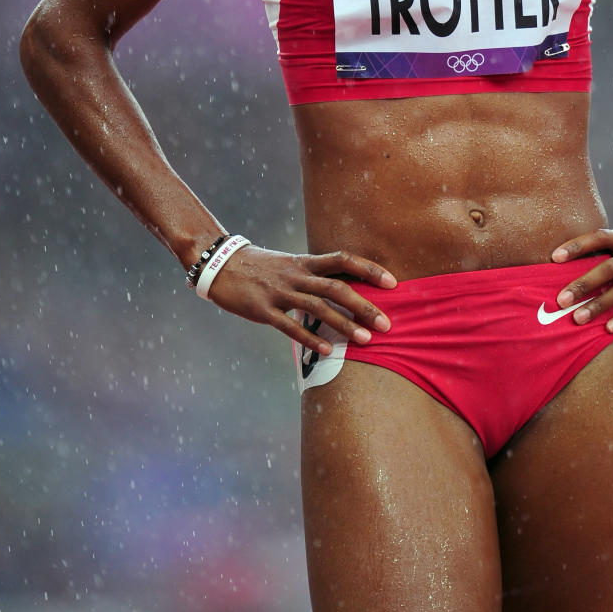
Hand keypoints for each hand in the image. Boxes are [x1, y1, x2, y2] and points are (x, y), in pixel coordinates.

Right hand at [205, 246, 395, 355]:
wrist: (219, 264)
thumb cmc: (260, 267)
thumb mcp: (290, 264)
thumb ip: (313, 276)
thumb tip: (344, 289)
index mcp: (305, 262)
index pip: (343, 260)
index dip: (369, 269)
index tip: (393, 283)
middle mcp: (296, 275)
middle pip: (337, 288)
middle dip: (364, 306)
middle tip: (386, 324)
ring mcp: (280, 292)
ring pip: (318, 308)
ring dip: (344, 325)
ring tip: (365, 340)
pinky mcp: (262, 309)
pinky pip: (289, 325)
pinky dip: (309, 339)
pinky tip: (327, 351)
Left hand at [551, 226, 612, 332]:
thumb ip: (606, 252)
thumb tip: (566, 268)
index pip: (599, 237)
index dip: (577, 246)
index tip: (554, 258)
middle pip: (608, 267)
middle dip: (583, 284)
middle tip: (560, 299)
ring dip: (599, 304)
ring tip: (578, 318)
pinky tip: (608, 329)